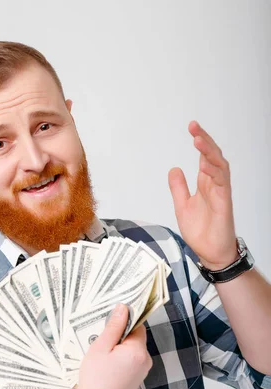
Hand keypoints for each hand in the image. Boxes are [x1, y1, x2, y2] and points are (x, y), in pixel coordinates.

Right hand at [76, 304, 151, 388]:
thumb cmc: (95, 377)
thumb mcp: (101, 347)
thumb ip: (114, 326)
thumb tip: (124, 307)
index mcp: (138, 350)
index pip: (137, 326)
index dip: (124, 323)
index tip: (108, 326)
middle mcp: (146, 360)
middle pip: (135, 339)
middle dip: (119, 338)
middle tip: (100, 344)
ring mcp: (143, 373)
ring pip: (132, 352)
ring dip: (119, 351)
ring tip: (101, 359)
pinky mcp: (137, 382)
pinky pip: (131, 364)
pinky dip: (120, 362)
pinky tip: (106, 370)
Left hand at [168, 121, 238, 269]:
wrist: (210, 253)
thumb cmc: (201, 232)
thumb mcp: (182, 206)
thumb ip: (178, 187)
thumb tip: (174, 169)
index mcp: (205, 184)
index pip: (204, 157)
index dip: (199, 142)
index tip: (191, 128)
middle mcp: (214, 185)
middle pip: (213, 156)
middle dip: (204, 140)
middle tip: (194, 126)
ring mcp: (220, 192)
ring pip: (219, 165)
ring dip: (209, 152)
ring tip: (197, 140)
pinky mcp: (224, 203)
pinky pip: (221, 183)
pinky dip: (213, 172)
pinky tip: (204, 164)